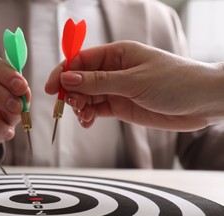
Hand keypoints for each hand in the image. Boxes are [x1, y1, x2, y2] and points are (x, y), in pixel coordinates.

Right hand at [45, 40, 223, 130]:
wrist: (203, 103)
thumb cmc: (175, 82)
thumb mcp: (134, 80)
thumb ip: (99, 82)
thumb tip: (68, 78)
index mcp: (117, 54)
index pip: (81, 61)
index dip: (63, 73)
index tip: (51, 88)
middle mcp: (113, 71)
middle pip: (80, 80)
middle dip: (71, 92)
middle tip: (73, 105)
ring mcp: (116, 89)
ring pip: (86, 96)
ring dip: (79, 106)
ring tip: (84, 115)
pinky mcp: (120, 106)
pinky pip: (96, 109)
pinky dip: (88, 115)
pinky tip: (88, 121)